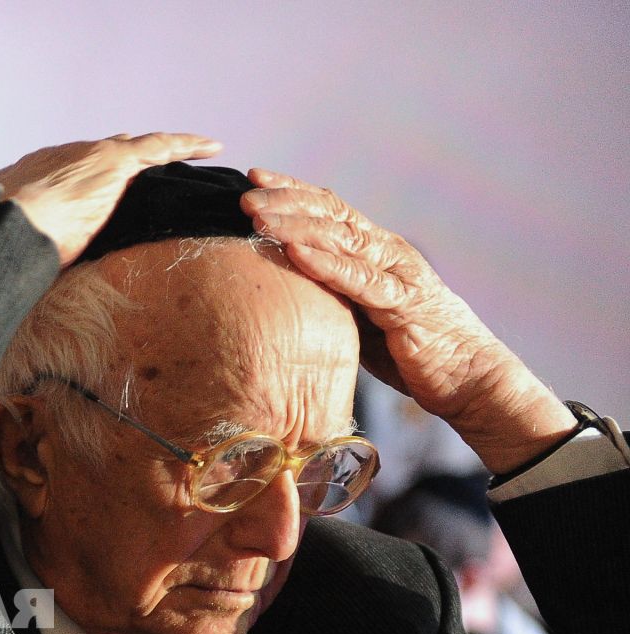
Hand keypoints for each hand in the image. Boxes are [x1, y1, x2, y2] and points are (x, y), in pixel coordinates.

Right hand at [0, 132, 221, 265]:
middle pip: (95, 156)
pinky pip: (160, 148)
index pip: (62, 175)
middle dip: (116, 162)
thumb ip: (15, 252)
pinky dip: (186, 146)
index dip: (78, 181)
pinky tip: (213, 147)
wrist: (3, 227)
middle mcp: (57, 157)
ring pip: (132, 149)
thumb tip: (12, 277)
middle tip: (138, 170)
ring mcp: (85, 156)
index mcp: (27, 176)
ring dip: (157, 155)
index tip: (90, 190)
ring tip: (184, 157)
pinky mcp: (113, 160)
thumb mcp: (5, 248)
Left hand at [241, 169, 572, 473]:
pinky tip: (295, 252)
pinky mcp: (405, 303)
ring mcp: (398, 273)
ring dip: (296, 225)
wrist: (466, 377)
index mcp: (374, 251)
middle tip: (244, 195)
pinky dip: (326, 265)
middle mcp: (386, 252)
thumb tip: (278, 289)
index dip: (291, 191)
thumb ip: (328, 294)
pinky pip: (360, 280)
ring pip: (341, 238)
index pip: (328, 209)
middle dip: (286, 200)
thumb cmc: (407, 350)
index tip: (252, 179)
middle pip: (330, 213)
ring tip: (258, 217)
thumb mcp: (356, 315)